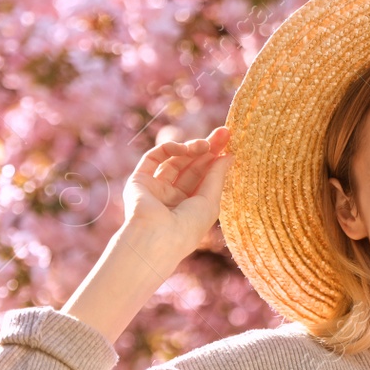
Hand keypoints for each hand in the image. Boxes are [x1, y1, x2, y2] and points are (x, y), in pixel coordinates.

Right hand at [122, 125, 231, 256]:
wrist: (157, 237)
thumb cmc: (188, 227)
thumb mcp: (210, 201)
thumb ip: (216, 176)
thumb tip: (228, 155)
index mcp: (192, 207)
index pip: (205, 177)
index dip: (217, 159)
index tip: (230, 142)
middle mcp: (174, 197)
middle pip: (193, 166)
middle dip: (209, 148)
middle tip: (224, 132)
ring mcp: (156, 188)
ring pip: (175, 160)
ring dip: (192, 148)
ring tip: (206, 144)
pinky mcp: (139, 180)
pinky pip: (154, 158)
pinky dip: (170, 148)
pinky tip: (185, 148)